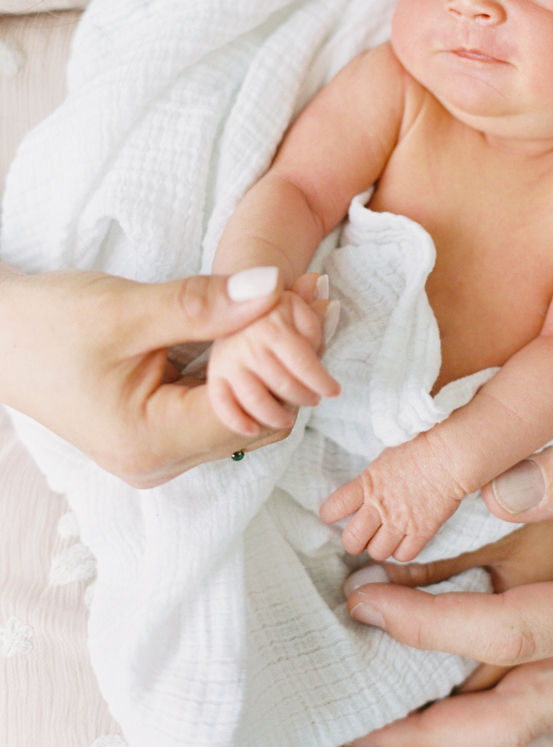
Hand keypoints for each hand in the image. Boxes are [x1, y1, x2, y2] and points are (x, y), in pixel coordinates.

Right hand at [0, 266, 325, 486]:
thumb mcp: (127, 309)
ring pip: (245, 407)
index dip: (289, 357)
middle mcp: (161, 459)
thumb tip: (273, 287)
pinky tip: (260, 316)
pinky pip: (220, 399)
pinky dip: (244, 360)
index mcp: (153, 443)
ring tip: (294, 296)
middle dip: (290, 356)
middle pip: (259, 416)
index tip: (308, 298)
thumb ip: (203, 305)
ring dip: (271, 355)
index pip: (256, 411)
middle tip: (310, 292)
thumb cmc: (47, 325)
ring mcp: (161, 447)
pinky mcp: (159, 426)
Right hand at [207, 282, 339, 434]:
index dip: (321, 381)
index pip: (303, 362)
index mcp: (271, 324)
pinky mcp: (213, 376)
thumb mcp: (295, 305)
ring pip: (255, 401)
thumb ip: (314, 314)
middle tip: (313, 399)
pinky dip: (238, 421)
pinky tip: (253, 430)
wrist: (230, 305)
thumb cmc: (271, 310)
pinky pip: (222, 406)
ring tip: (288, 418)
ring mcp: (226, 362)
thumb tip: (332, 306)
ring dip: (276, 415)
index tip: (334, 391)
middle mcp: (246, 344)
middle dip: (303, 397)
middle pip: (282, 384)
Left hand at [321, 431, 467, 561]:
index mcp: (366, 484)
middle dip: (354, 541)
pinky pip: (404, 555)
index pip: (333, 508)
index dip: (331, 514)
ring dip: (380, 547)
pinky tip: (406, 539)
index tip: (335, 515)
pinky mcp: (422, 531)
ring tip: (387, 537)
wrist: (449, 454)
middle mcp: (379, 506)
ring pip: (377, 552)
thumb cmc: (418, 448)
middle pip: (351, 541)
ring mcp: (400, 521)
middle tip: (363, 535)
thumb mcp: (385, 459)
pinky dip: (403, 551)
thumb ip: (370, 480)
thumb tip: (364, 491)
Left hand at [344, 385, 552, 746]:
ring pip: (533, 713)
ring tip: (383, 721)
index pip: (518, 634)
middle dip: (431, 724)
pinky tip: (447, 677)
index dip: (434, 623)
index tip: (368, 597)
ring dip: (455, 724)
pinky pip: (547, 687)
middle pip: (521, 715)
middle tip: (353, 714)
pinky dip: (490, 695)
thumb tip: (493, 491)